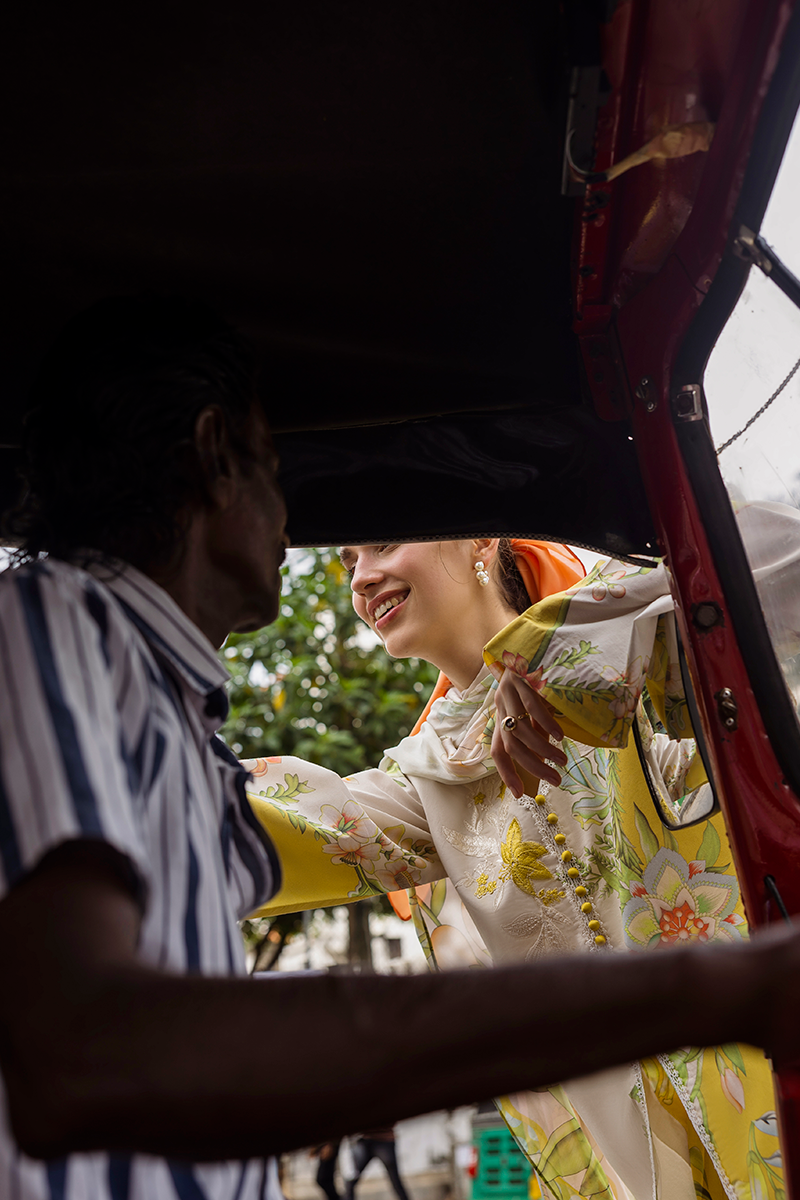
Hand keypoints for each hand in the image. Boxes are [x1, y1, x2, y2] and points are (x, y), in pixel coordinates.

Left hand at [491, 670, 565, 798]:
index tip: (520, 794)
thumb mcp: (529, 708)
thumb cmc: (533, 680)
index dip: (506, 773)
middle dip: (532, 767)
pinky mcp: (522, 679)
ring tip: (562, 760)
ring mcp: (510, 693)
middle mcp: (501, 706)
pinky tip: (560, 736)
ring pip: (521, 730)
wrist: (528, 642)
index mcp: (500, 715)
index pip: (498, 750)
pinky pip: (532, 708)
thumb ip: (533, 730)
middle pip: (511, 746)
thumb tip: (543, 757)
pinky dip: (546, 725)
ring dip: (542, 750)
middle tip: (555, 779)